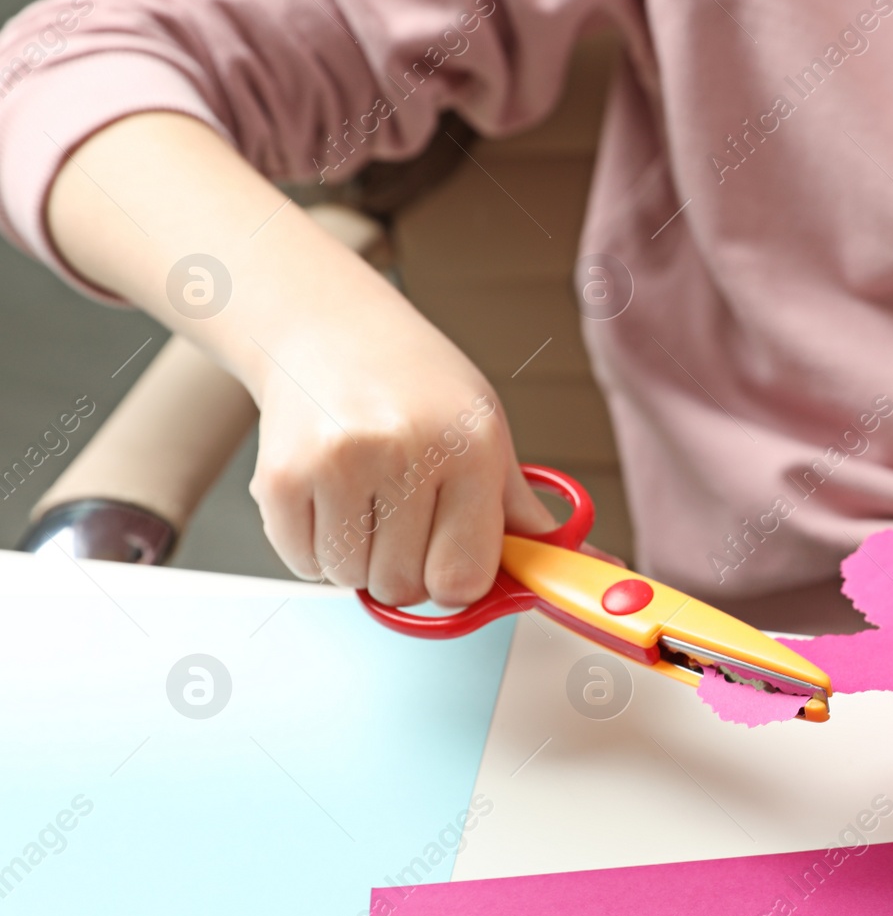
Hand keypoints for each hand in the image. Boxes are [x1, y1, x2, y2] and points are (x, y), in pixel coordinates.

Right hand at [251, 322, 552, 605]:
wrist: (330, 328)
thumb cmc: (418, 386)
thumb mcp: (487, 436)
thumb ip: (522, 513)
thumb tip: (589, 566)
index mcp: (470, 448)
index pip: (464, 578)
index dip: (455, 581)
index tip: (450, 557)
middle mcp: (406, 451)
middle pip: (404, 587)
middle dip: (405, 568)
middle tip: (403, 515)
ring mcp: (338, 462)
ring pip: (350, 579)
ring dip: (357, 558)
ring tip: (366, 497)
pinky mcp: (280, 475)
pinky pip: (302, 563)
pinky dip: (314, 547)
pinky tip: (329, 495)